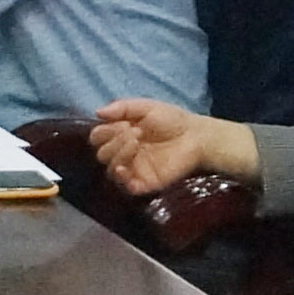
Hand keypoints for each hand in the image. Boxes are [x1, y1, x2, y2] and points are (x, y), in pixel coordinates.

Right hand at [85, 97, 255, 196]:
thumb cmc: (172, 120)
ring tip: (136, 143)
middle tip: (134, 133)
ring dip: (118, 155)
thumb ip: (122, 107)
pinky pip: (125, 187)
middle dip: (114, 142)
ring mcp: (134, 168)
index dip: (104, 132)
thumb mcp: (146, 106)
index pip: (98, 137)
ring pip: (110, 170)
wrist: (196, 136)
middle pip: (102, 154)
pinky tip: (126, 170)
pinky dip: (122, 180)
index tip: (122, 124)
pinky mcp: (144, 182)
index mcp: (121, 135)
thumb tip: (97, 112)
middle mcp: (124, 153)